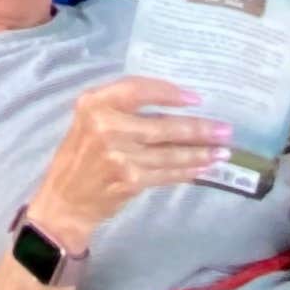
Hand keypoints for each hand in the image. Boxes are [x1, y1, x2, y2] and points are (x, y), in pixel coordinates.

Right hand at [25, 75, 227, 247]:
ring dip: (200, 153)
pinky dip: (187, 171)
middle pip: (163, 125)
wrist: (64, 200)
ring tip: (222, 152)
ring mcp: (119, 155)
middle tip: (225, 131)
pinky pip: (167, 173)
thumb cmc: (80, 156)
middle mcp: (106, 126)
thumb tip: (174, 105)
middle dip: (199, 129)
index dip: (169, 93)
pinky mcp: (130, 180)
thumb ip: (120, 109)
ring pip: (170, 152)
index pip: (139, 89)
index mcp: (94, 104)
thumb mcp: (89, 120)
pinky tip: (202, 168)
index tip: (196, 99)